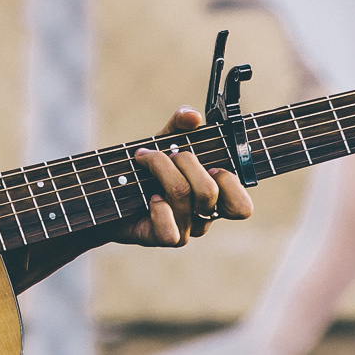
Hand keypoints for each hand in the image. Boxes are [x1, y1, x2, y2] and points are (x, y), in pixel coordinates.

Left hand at [119, 107, 254, 246]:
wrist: (112, 188)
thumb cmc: (149, 165)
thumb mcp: (167, 137)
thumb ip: (182, 121)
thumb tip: (193, 117)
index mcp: (215, 196)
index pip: (242, 208)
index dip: (229, 183)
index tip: (211, 165)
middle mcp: (202, 216)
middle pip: (209, 193)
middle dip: (187, 161)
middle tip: (171, 154)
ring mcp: (182, 229)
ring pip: (182, 197)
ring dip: (161, 168)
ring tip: (146, 158)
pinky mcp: (158, 237)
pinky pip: (169, 230)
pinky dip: (158, 207)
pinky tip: (149, 196)